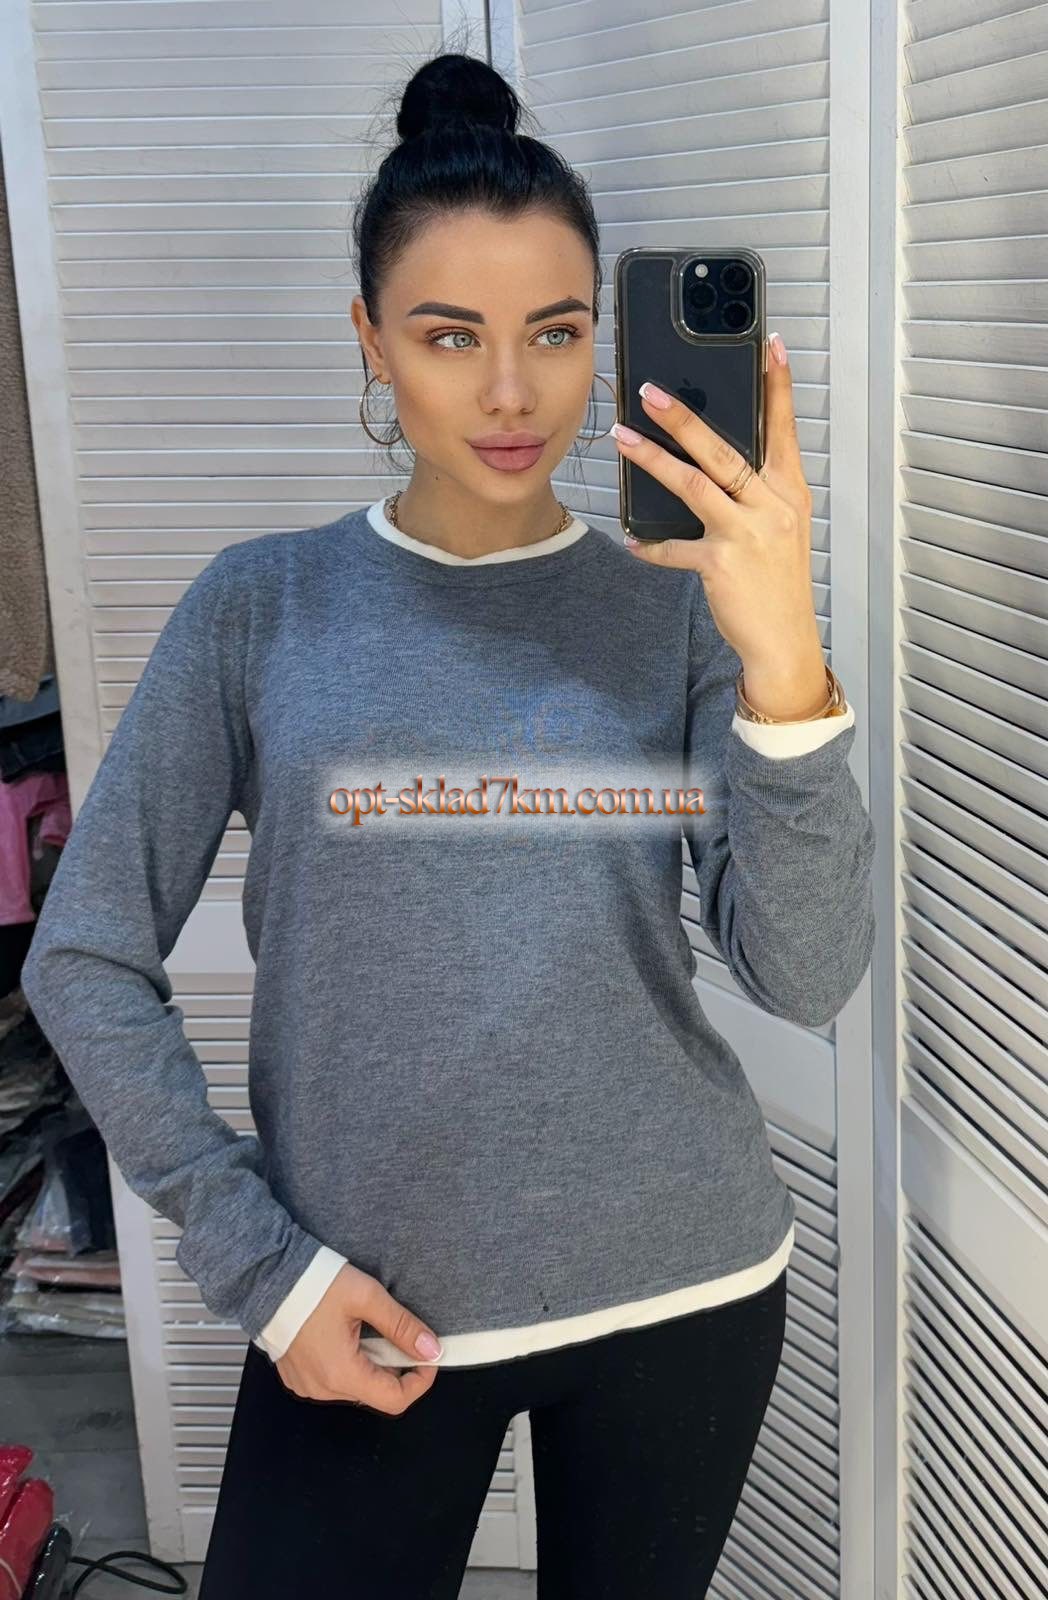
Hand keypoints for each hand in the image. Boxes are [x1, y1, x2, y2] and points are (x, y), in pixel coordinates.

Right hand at [274, 1261, 441, 1413]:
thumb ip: (402, 1326)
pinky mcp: (298, 1377)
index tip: (427, 1355)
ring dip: (371, 1363)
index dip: (420, 1380)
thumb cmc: (313, 1283)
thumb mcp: (367, 1297)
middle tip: (395, 1332)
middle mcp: (323, 1389)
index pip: (396, 1400)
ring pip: (356, 1385)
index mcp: (341, 1374)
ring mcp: (307, 1386)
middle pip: (376, 1392)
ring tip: (365, 1328)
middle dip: (395, 1365)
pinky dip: (349, 1362)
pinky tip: (344, 1334)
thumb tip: (431, 1349)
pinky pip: (334, 1379)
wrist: (267, 1276)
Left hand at [612, 333, 828, 718]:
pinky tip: (634, 540)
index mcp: (790, 494)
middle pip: (724, 451)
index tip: (771, 346)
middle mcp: (772, 507)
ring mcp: (747, 534)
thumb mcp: (781, 532)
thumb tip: (714, 466)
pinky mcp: (720, 564)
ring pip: (694, 485)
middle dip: (684, 419)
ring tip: (623, 439)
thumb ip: (756, 496)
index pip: (784, 430)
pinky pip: (676, 548)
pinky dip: (653, 545)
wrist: (784, 641)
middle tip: (651, 393)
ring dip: (654, 460)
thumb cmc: (778, 585)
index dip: (778, 388)